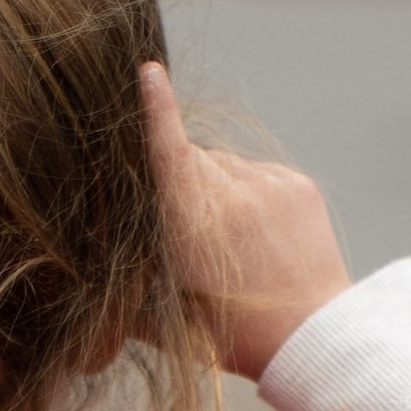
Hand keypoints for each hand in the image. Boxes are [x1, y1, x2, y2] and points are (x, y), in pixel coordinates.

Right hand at [142, 62, 349, 378]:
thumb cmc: (233, 336)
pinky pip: (259, 174)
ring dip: (220, 191)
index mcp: (193, 223)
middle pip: (191, 160)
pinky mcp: (297, 184)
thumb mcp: (168, 319)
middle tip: (193, 235)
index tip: (149, 72)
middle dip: (183, 183)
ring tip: (236, 244)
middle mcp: (231, 193)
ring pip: (225, 166)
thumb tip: (95, 279)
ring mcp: (268, 185)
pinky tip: (263, 238)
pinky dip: (253, 195)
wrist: (314, 338)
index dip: (156, 110)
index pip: (169, 150)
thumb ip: (129, 288)